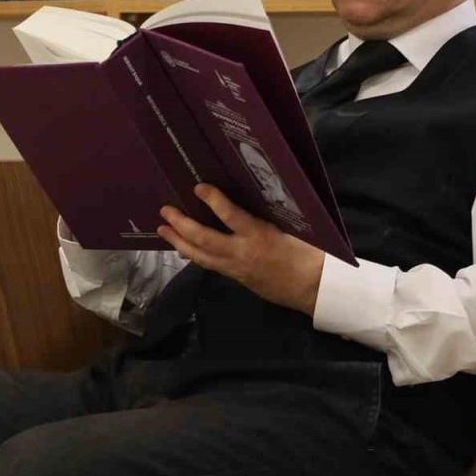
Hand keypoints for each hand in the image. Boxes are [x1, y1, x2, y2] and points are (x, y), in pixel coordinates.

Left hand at [158, 183, 325, 316]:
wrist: (312, 288)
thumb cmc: (307, 252)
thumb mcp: (289, 227)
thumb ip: (265, 216)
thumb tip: (246, 198)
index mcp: (259, 236)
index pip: (231, 216)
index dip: (213, 201)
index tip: (198, 187)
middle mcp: (242, 253)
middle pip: (205, 240)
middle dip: (182, 226)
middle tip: (165, 211)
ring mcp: (236, 268)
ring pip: (201, 256)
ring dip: (179, 242)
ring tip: (163, 230)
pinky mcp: (236, 278)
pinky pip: (209, 265)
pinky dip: (194, 255)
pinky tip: (183, 249)